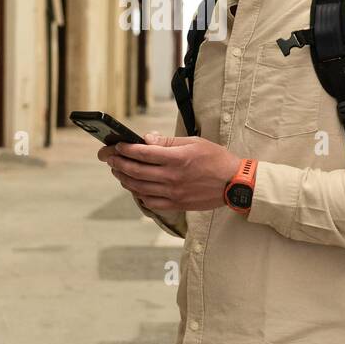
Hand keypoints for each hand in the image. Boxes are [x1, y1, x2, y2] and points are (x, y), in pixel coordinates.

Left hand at [99, 133, 241, 211]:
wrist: (235, 183)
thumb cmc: (216, 159)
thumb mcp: (194, 142)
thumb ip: (168, 142)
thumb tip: (146, 139)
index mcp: (177, 158)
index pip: (143, 153)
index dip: (125, 149)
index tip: (116, 146)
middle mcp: (172, 176)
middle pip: (136, 171)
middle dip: (118, 163)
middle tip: (109, 158)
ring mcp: (173, 193)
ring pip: (139, 187)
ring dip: (124, 179)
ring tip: (118, 171)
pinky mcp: (176, 204)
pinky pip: (150, 202)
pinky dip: (139, 195)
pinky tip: (135, 188)